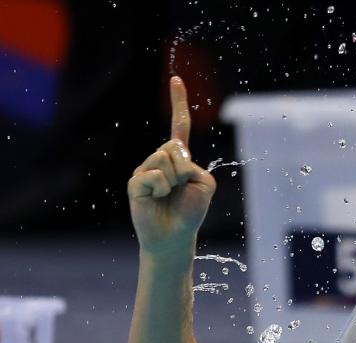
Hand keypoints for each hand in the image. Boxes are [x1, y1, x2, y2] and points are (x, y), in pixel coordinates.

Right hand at [127, 76, 215, 255]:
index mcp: (178, 157)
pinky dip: (161, 189)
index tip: (176, 79)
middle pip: (175, 147)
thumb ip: (194, 167)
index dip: (178, 102)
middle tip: (180, 190)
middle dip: (185, 169)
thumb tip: (168, 159)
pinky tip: (156, 199)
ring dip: (174, 180)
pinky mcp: (135, 182)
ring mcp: (145, 169)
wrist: (174, 236)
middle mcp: (159, 159)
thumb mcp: (205, 186)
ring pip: (165, 159)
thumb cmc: (190, 211)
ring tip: (168, 196)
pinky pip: (154, 175)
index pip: (179, 126)